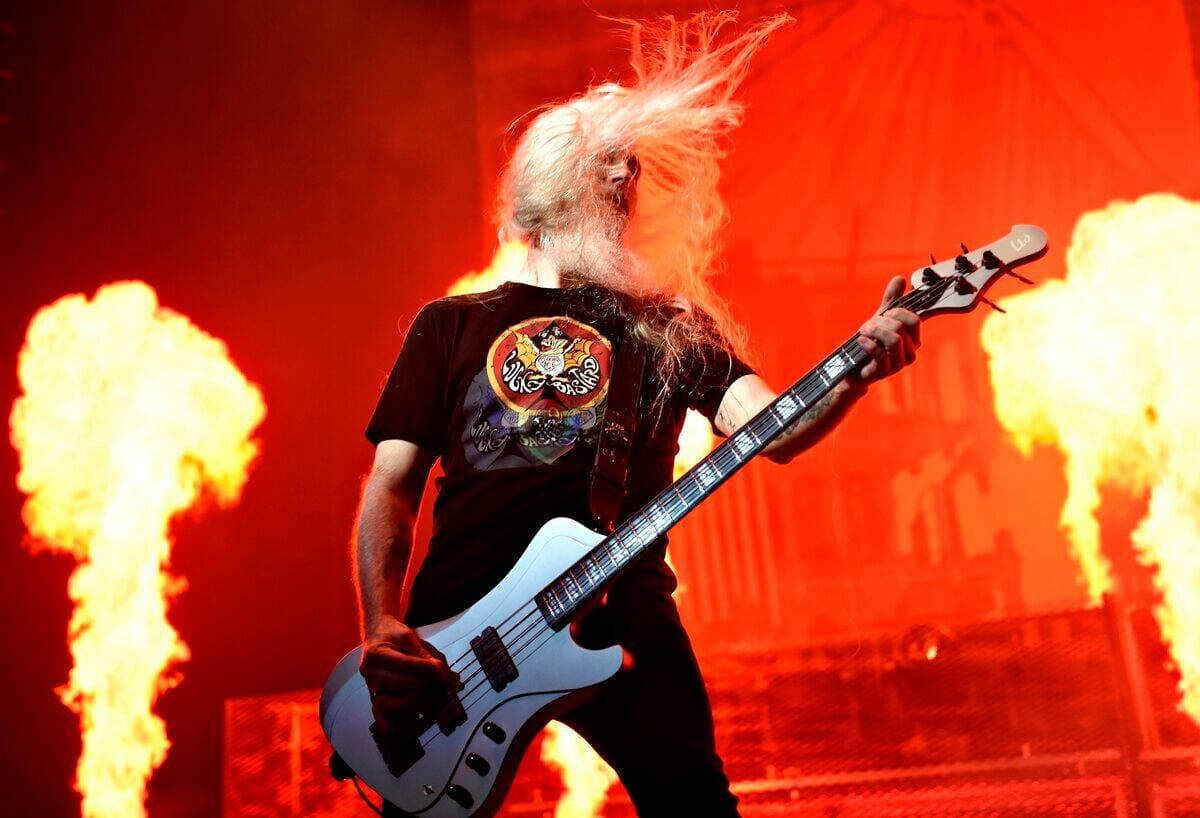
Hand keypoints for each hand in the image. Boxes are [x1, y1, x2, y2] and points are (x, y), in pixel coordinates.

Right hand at [359, 614, 461, 737]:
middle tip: (443, 683)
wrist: (376, 634)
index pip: (405, 663)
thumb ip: (426, 655)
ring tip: (435, 698)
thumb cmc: (394, 635)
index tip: (442, 670)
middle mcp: (370, 671)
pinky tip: (389, 731)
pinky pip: (381, 710)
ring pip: (395, 698)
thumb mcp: (410, 637)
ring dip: (418, 699)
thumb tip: (444, 673)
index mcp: (376, 653)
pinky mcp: (376, 695)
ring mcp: (371, 685)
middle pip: (402, 682)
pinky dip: (386, 721)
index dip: (426, 667)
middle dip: (425, 683)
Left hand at [853, 276, 920, 383]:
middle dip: (881, 321)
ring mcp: (898, 364)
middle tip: (869, 325)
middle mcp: (910, 352)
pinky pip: (879, 352)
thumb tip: (900, 278)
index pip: (914, 319)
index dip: (898, 312)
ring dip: (875, 331)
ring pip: (894, 339)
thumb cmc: (871, 343)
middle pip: (901, 327)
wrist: (854, 368)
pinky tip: (861, 340)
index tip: (886, 313)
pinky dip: (868, 342)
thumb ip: (891, 300)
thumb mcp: (881, 319)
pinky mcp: (884, 372)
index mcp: (913, 339)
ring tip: (864, 331)